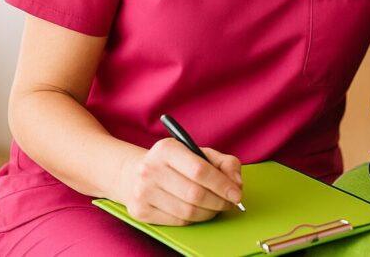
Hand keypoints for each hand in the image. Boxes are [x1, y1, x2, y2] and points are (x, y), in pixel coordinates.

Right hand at [117, 138, 243, 225]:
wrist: (133, 173)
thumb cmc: (174, 162)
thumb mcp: (198, 153)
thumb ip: (224, 162)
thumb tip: (237, 182)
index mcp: (166, 149)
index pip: (200, 170)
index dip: (222, 184)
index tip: (237, 193)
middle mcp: (150, 169)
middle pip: (195, 194)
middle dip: (219, 201)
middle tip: (230, 202)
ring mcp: (143, 192)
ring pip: (188, 211)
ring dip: (210, 212)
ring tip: (217, 207)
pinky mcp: (141, 211)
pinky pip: (178, 221)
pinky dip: (195, 219)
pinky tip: (200, 211)